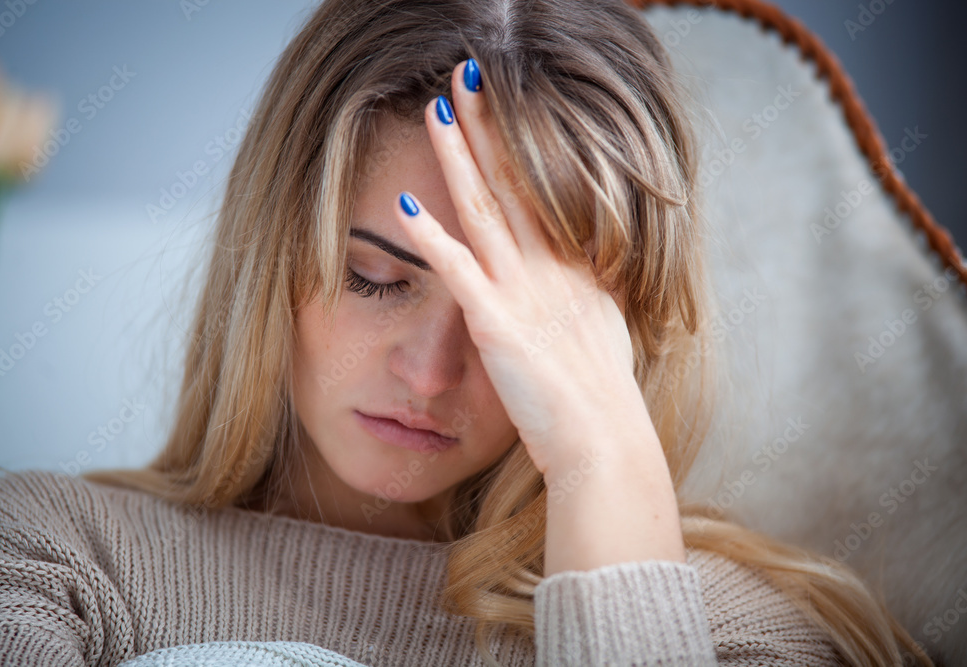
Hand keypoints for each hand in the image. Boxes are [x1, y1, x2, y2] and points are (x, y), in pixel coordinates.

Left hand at [393, 58, 647, 475]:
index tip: (501, 104)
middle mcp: (550, 269)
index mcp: (574, 268)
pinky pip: (460, 273)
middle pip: (512, 183)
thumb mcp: (603, 332)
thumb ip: (582, 296)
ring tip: (436, 112)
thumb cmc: (601, 400)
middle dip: (489, 127)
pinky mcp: (499, 326)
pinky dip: (432, 238)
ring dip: (459, 160)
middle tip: (468, 76)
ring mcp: (525, 294)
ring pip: (485, 212)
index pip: (541, 189)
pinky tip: (405, 207)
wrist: (605, 443)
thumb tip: (576, 277)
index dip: (517, 144)